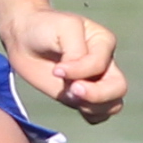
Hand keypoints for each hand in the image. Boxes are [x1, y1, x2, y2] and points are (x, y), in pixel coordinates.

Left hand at [1, 7, 124, 122]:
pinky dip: (91, 115)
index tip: (57, 70)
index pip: (101, 64)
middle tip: (71, 90)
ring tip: (70, 95)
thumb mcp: (64, 28)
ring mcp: (96, 82)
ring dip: (93, 106)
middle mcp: (105, 63)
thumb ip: (75, 51)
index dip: (80, 70)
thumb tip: (77, 80)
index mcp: (104, 42)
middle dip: (96, 95)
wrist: (24, 39)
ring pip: (112, 105)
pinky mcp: (83, 97)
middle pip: (118, 88)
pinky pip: (99, 115)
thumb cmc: (45, 27)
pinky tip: (74, 104)